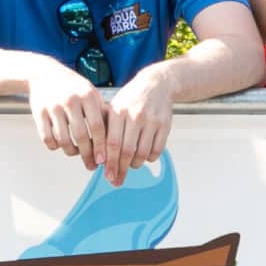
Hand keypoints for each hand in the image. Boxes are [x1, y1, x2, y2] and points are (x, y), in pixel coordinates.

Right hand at [27, 61, 108, 170]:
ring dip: (70, 152)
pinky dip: (54, 146)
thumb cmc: (71, 86)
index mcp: (87, 95)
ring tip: (74, 153)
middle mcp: (70, 100)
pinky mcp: (39, 112)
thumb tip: (113, 137)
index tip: (103, 160)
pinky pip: (47, 138)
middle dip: (87, 155)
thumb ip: (101, 111)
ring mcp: (53, 106)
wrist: (43, 73)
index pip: (97, 126)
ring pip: (63, 140)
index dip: (101, 146)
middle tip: (91, 165)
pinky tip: (59, 145)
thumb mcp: (89, 92)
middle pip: (81, 136)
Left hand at [104, 66, 173, 185]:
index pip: (112, 143)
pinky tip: (144, 157)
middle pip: (127, 151)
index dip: (109, 162)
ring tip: (130, 165)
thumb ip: (107, 128)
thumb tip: (100, 157)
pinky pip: (157, 150)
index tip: (107, 175)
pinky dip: (149, 159)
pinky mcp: (165, 125)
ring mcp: (152, 121)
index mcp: (119, 112)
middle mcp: (135, 116)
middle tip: (116, 180)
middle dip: (121, 169)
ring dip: (135, 164)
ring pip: (142, 153)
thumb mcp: (115, 107)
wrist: (156, 84)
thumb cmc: (131, 99)